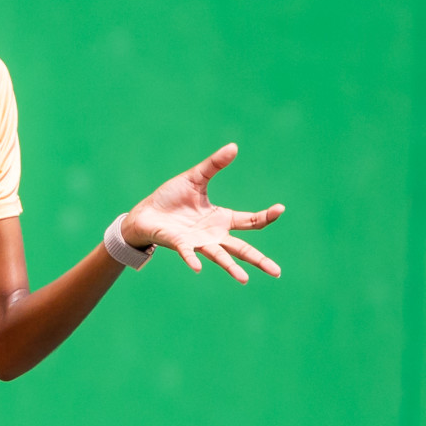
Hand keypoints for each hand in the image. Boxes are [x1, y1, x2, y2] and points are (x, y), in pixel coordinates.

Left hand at [122, 143, 284, 282]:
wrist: (145, 213)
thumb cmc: (171, 198)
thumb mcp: (195, 177)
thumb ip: (214, 165)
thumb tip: (233, 146)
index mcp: (221, 219)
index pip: (251, 221)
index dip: (266, 216)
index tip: (280, 209)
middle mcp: (213, 235)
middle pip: (242, 249)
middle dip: (259, 260)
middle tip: (277, 272)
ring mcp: (197, 242)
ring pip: (219, 256)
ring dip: (231, 267)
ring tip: (244, 279)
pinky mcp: (179, 243)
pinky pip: (187, 252)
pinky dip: (192, 259)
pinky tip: (198, 268)